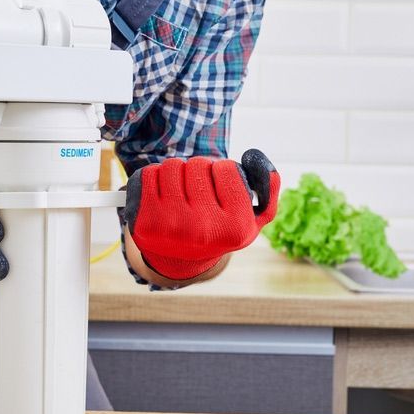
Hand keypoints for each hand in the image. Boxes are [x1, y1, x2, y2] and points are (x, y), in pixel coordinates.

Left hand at [124, 150, 279, 280]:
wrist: (181, 259)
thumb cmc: (220, 229)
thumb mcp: (254, 216)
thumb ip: (267, 186)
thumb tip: (252, 155)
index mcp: (235, 228)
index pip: (227, 169)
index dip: (222, 172)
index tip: (219, 189)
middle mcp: (203, 230)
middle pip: (198, 164)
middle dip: (198, 171)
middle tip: (197, 193)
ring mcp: (171, 227)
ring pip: (171, 166)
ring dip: (176, 173)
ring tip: (180, 194)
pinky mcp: (145, 222)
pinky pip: (147, 175)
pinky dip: (154, 178)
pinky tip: (160, 197)